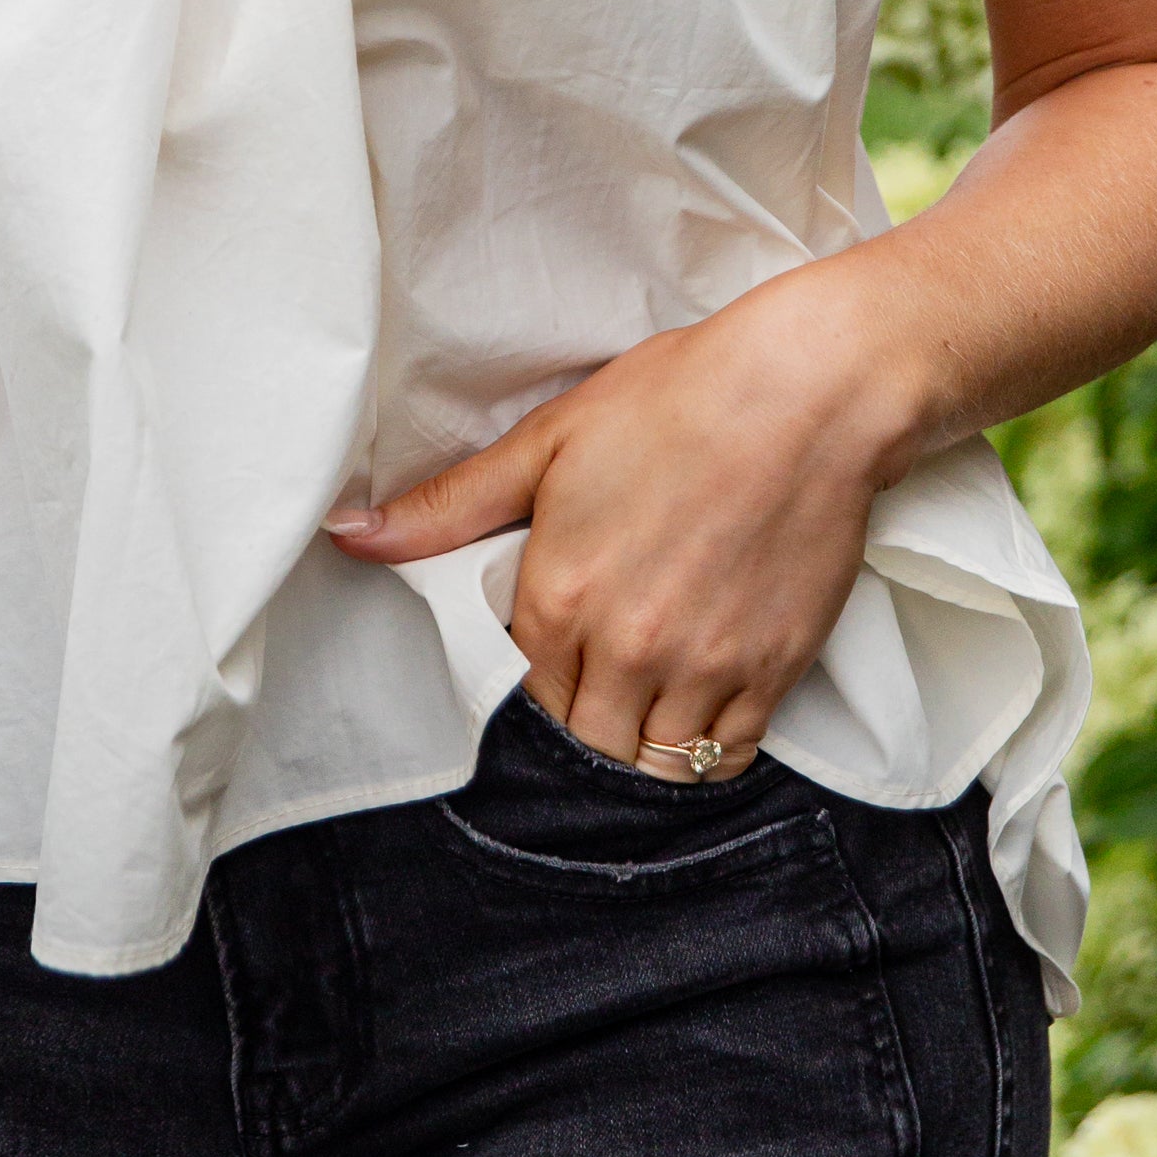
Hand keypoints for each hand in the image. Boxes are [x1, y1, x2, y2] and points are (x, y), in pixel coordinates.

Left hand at [326, 252, 930, 768]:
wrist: (808, 392)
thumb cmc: (676, 400)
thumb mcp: (549, 440)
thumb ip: (450, 506)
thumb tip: (348, 534)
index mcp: (559, 598)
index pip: (521, 688)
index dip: (535, 670)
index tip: (556, 642)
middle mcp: (626, 649)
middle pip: (583, 738)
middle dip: (584, 716)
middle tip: (600, 674)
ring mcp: (704, 669)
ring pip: (651, 764)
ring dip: (639, 741)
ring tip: (646, 695)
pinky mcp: (774, 672)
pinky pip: (726, 757)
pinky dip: (707, 750)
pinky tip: (701, 708)